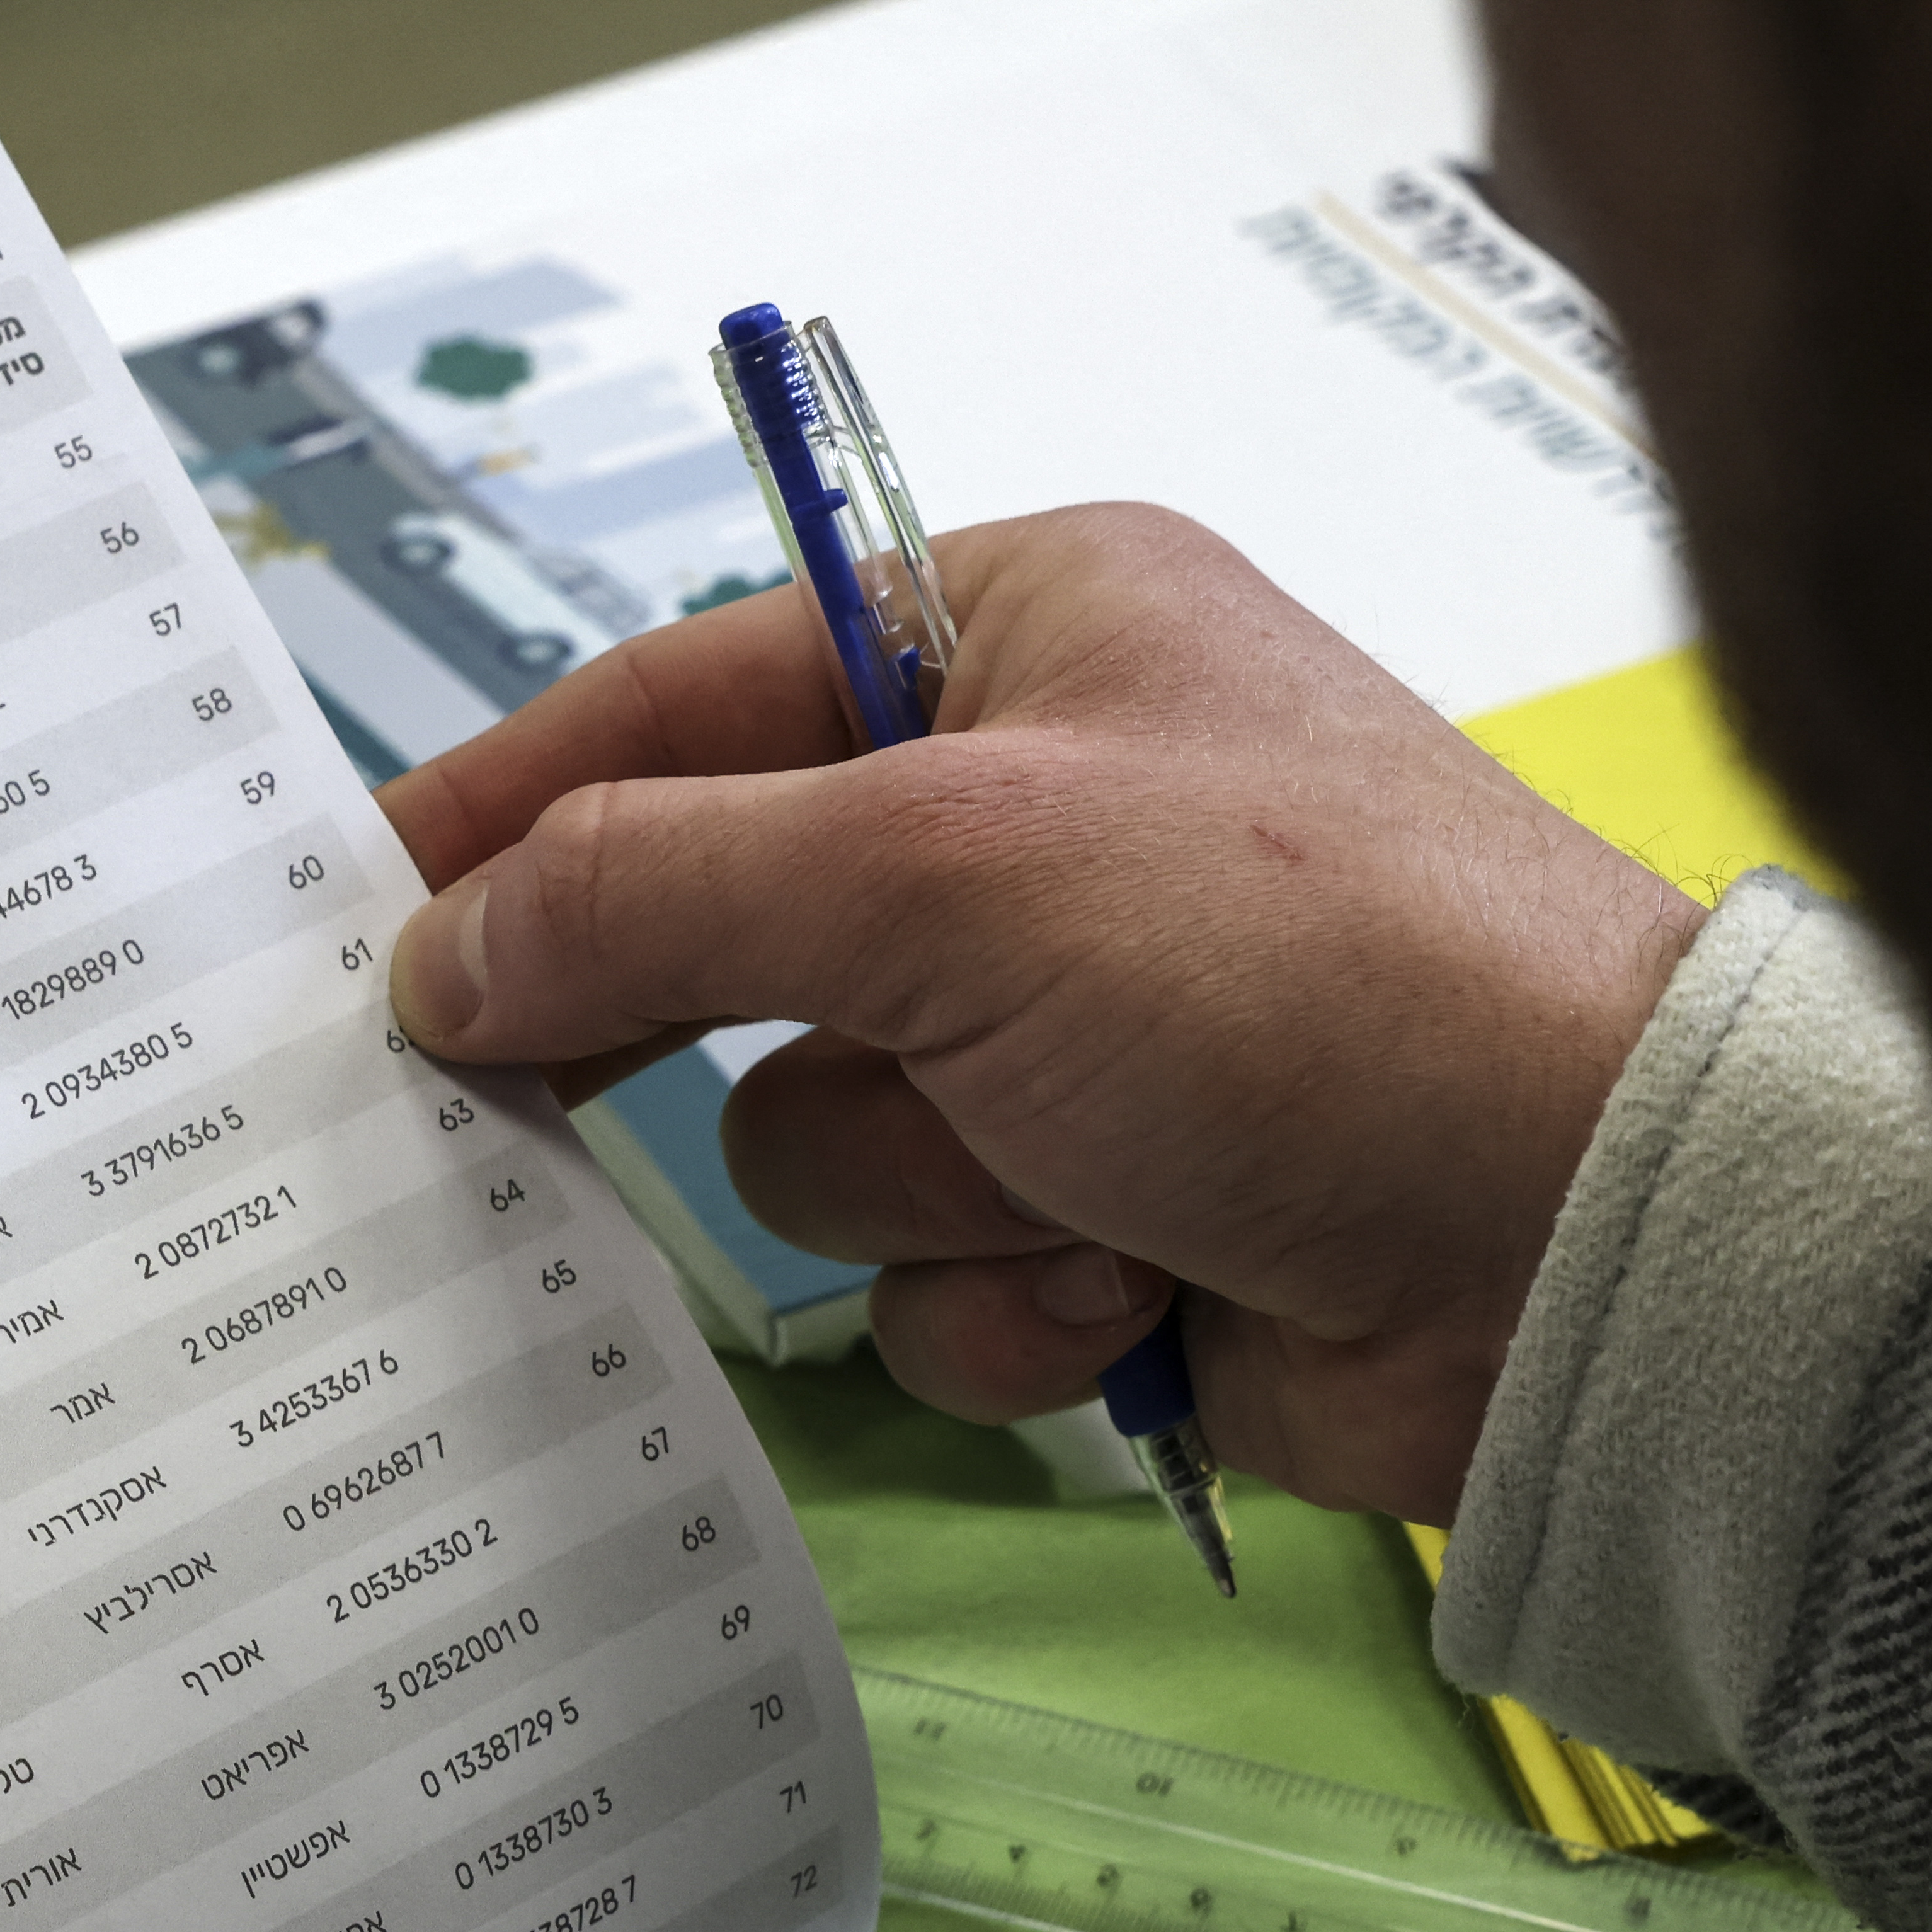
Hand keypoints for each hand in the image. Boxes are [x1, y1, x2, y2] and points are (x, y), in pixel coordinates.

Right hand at [378, 504, 1705, 1519]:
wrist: (1578, 1239)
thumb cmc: (1299, 972)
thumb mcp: (943, 866)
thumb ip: (659, 889)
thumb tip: (440, 948)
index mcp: (1017, 635)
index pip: (684, 697)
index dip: (514, 808)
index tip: (353, 914)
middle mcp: (1033, 817)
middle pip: (723, 935)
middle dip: (719, 1032)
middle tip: (511, 1094)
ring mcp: (1070, 1029)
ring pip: (814, 1138)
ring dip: (925, 1189)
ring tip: (1081, 1178)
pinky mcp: (1107, 1207)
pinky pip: (930, 1275)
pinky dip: (1016, 1296)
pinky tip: (1148, 1281)